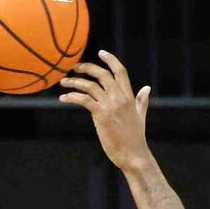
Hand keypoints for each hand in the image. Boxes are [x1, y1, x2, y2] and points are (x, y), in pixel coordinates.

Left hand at [57, 50, 152, 169]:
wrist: (134, 156)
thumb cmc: (136, 139)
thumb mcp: (140, 116)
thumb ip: (141, 101)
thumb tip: (146, 88)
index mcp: (129, 96)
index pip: (120, 71)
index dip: (110, 59)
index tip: (100, 52)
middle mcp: (119, 97)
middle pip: (102, 74)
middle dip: (86, 67)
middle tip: (74, 67)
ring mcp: (110, 106)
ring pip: (89, 86)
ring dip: (74, 82)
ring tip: (63, 82)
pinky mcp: (101, 116)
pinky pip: (83, 100)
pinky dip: (72, 97)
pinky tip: (63, 98)